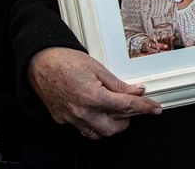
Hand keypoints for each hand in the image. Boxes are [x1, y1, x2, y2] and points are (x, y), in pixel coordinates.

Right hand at [29, 47, 160, 137]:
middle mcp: (82, 112)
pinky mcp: (61, 119)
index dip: (144, 108)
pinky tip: (94, 110)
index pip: (127, 106)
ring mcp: (70, 118)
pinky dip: (91, 122)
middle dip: (125, 122)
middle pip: (112, 129)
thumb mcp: (98, 68)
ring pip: (95, 133)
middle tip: (130, 110)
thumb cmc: (65, 60)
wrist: (40, 62)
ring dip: (107, 125)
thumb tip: (135, 91)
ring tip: (112, 111)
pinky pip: (81, 127)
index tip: (154, 109)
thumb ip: (118, 84)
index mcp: (94, 97)